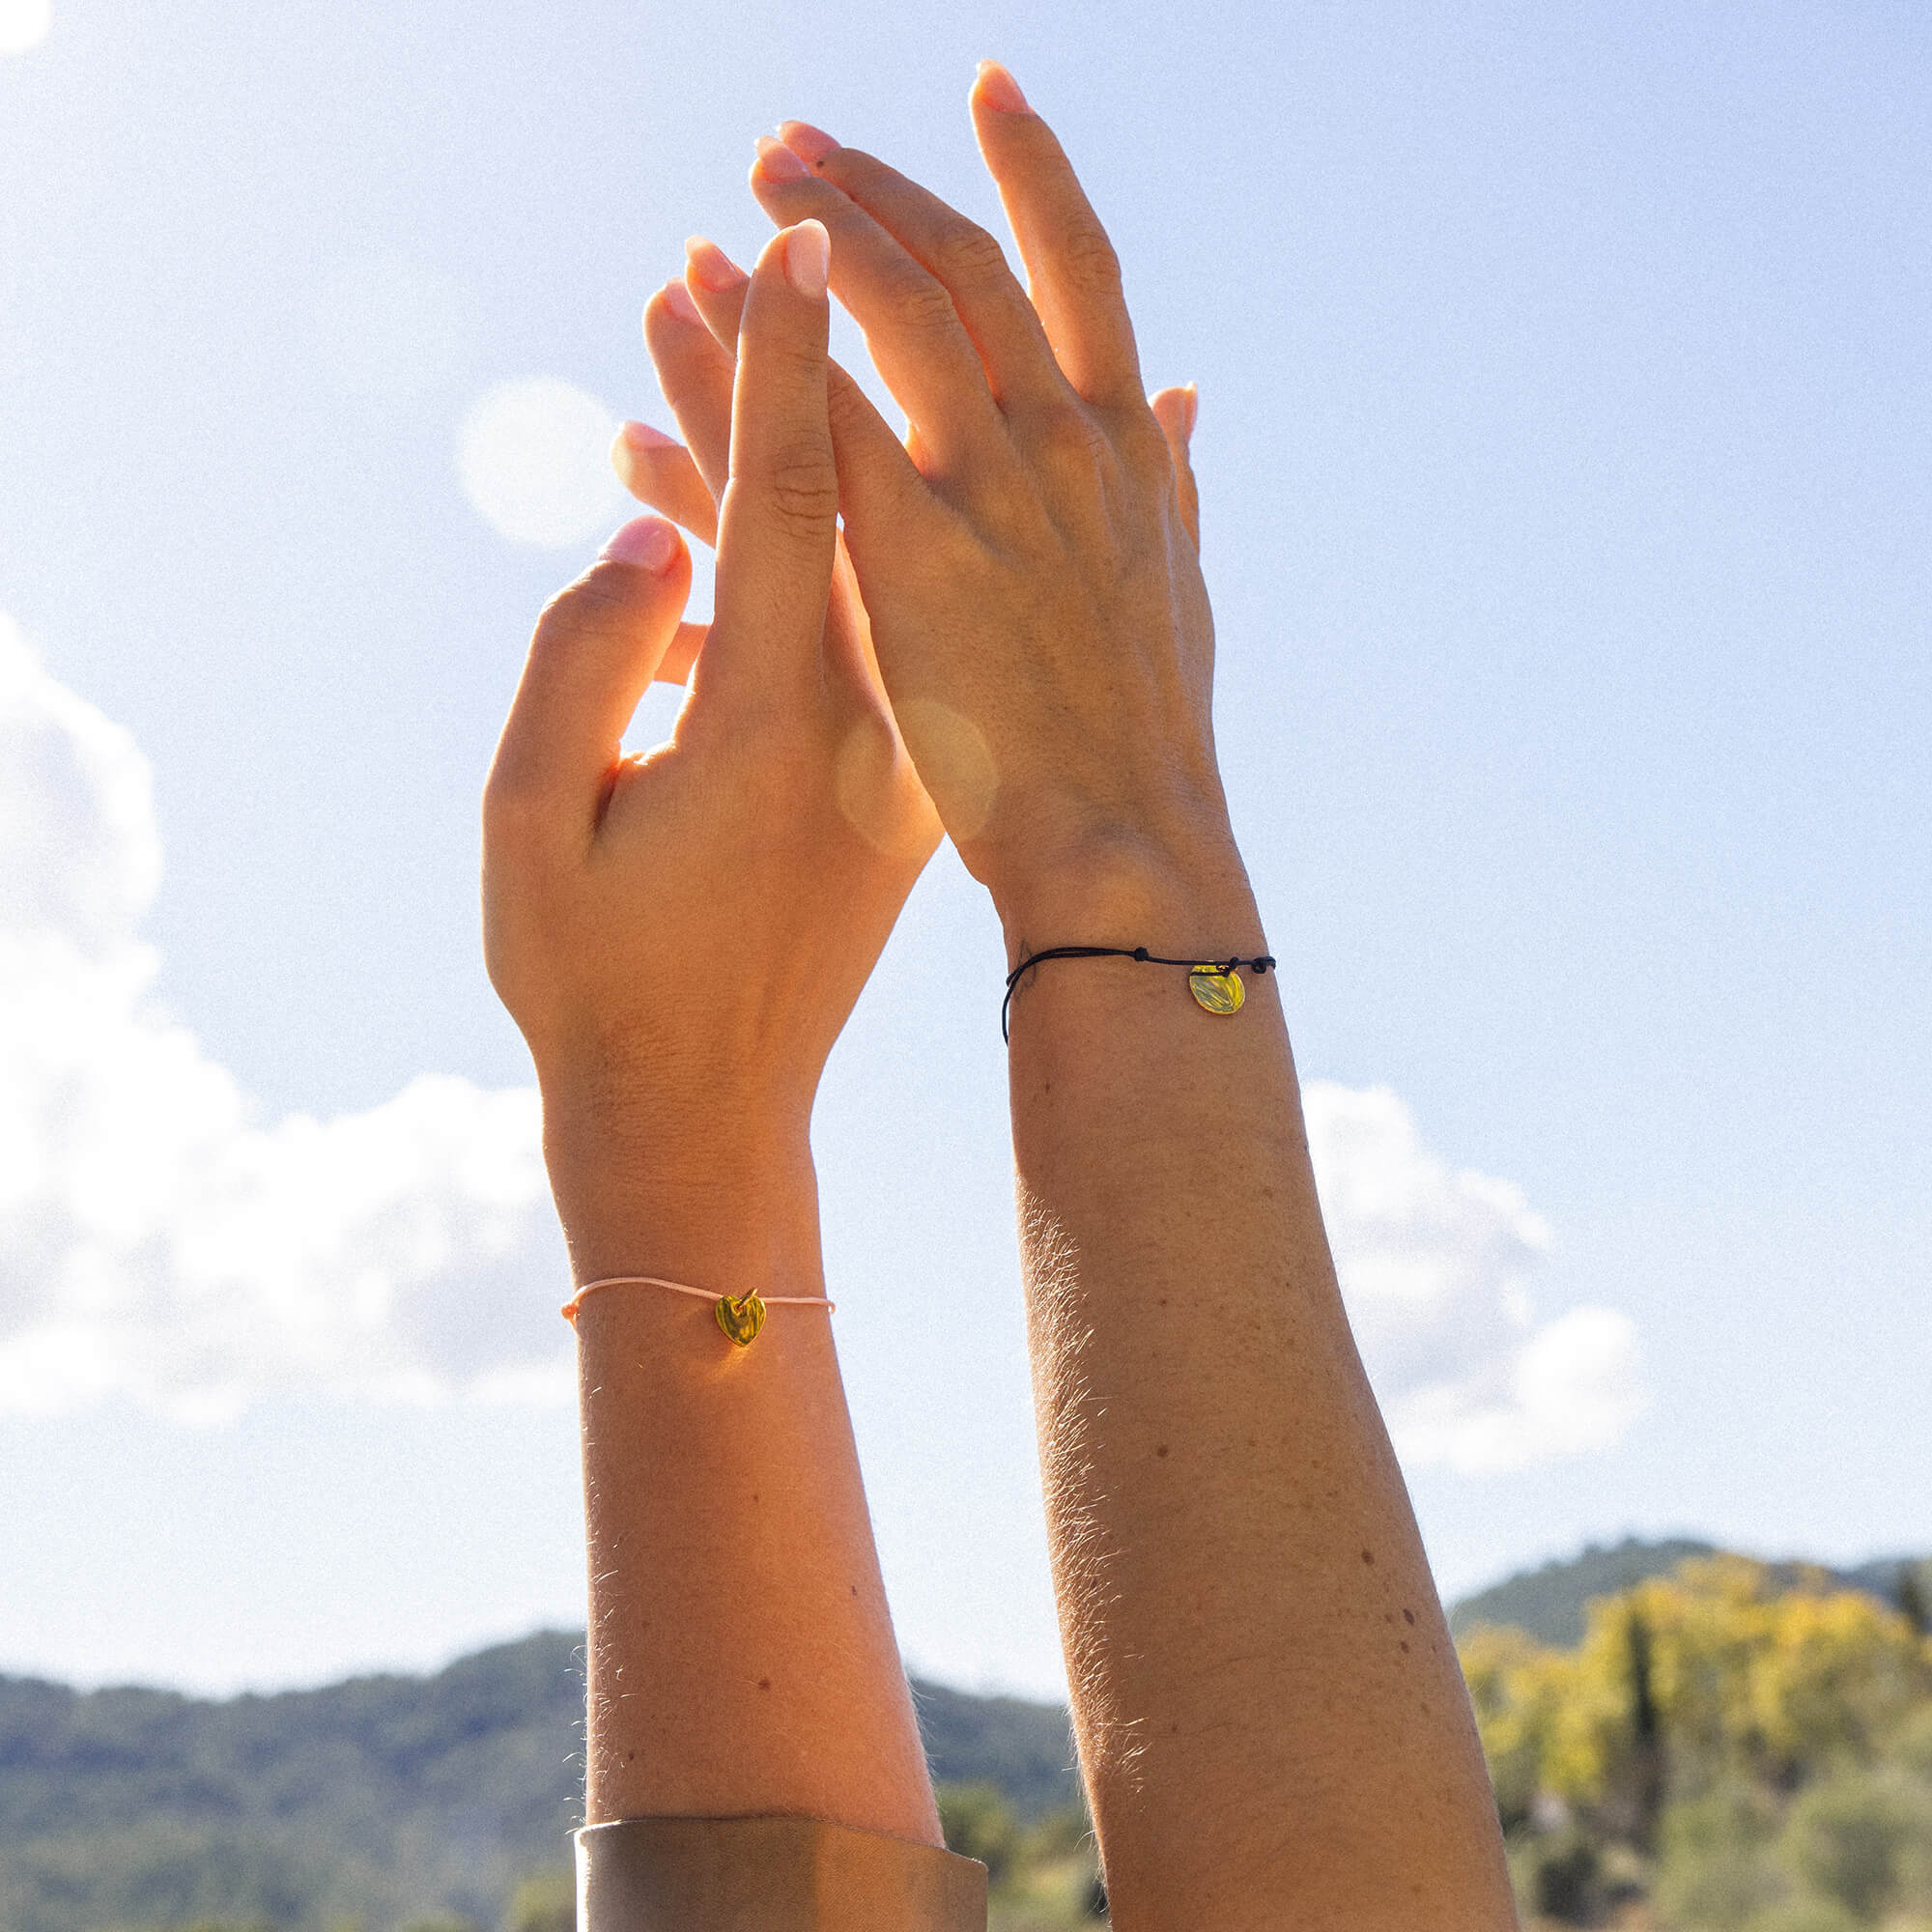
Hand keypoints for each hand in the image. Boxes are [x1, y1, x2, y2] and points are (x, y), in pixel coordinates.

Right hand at [482, 220, 938, 1273]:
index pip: (790, 495)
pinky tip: (717, 516)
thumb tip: (650, 538)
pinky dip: (793, 568)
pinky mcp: (888, 787)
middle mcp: (857, 723)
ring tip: (690, 354)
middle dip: (764, 379)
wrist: (706, 1113)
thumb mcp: (531, 831)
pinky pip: (850, 639)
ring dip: (771, 464)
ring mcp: (885, 755)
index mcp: (772, 721)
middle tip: (711, 262)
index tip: (789, 241)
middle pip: (828, 506)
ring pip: (841, 565)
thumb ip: (579, 666)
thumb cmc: (597, 983)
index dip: (781, 360)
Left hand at [744, 66, 1231, 948]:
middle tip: (789, 144)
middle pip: (963, 267)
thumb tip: (1187, 395)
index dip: (1033, 166)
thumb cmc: (1146, 742)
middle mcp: (1065, 447)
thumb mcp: (1181, 591)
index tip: (986, 88)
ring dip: (805, 238)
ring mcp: (989, 495)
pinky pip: (813, 424)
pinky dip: (748, 359)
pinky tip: (690, 315)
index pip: (1081, 268)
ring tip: (736, 194)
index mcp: (1128, 450)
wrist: (1125, 848)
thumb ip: (1172, 483)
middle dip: (874, 186)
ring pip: (885, 315)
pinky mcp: (908, 558)